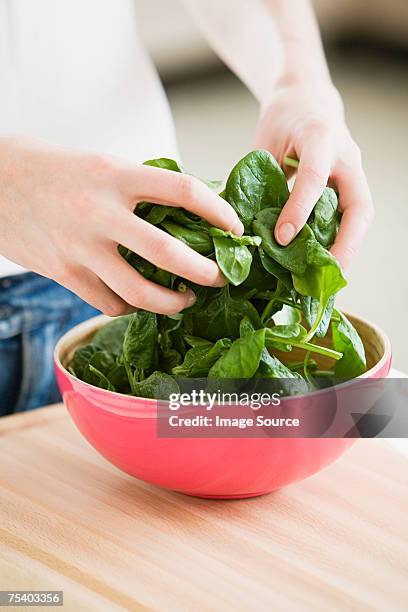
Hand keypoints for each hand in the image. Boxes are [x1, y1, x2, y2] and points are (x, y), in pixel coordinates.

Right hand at [0, 136, 242, 314]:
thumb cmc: (59, 172)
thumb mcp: (104, 166)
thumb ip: (143, 189)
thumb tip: (193, 214)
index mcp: (116, 175)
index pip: (183, 191)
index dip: (218, 211)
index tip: (235, 227)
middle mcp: (100, 212)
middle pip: (168, 254)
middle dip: (206, 272)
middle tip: (221, 278)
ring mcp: (81, 248)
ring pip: (139, 294)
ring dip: (172, 303)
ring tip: (186, 300)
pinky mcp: (65, 273)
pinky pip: (109, 303)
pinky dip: (131, 307)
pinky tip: (139, 300)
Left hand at [255, 80, 373, 267]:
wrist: (307, 98)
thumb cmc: (282, 119)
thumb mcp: (265, 142)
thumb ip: (260, 179)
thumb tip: (241, 224)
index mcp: (319, 138)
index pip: (312, 177)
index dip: (297, 210)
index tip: (281, 237)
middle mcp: (345, 156)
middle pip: (359, 206)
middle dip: (346, 243)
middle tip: (329, 274)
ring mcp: (353, 171)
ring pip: (361, 214)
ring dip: (349, 247)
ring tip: (330, 277)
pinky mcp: (352, 183)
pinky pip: (353, 215)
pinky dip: (343, 239)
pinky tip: (327, 259)